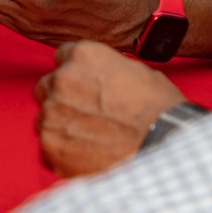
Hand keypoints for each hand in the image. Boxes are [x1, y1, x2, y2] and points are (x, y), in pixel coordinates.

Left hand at [32, 41, 186, 176]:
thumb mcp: (137, 73)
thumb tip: (97, 77)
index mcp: (84, 56)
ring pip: (44, 117)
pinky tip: (88, 157)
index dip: (76, 75)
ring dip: (62, 127)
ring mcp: (52, 111)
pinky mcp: (50, 142)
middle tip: (88, 117)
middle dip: (62, 99)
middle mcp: (62, 79)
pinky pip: (48, 146)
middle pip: (47, 86)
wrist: (166, 147)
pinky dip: (63, 153)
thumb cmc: (161, 112)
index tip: (84, 88)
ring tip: (93, 141)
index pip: (62, 58)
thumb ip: (105, 70)